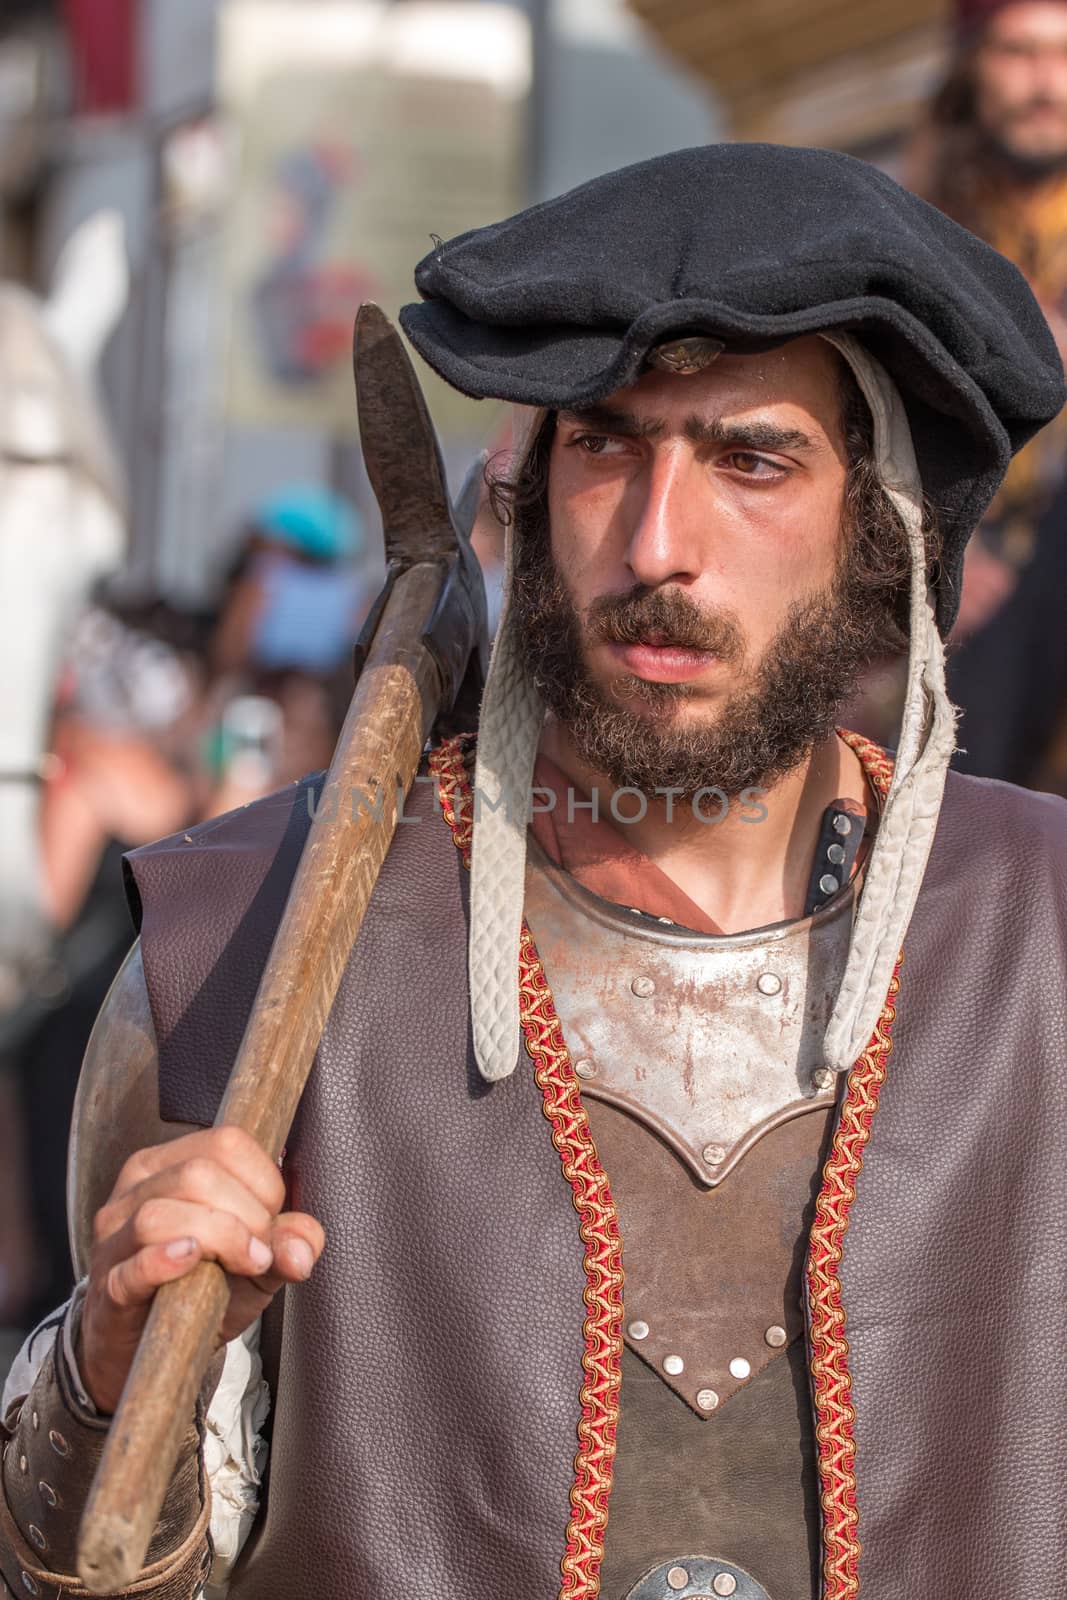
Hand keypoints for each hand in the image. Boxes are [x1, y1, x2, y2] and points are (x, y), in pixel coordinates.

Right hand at [79, 1126, 323, 1413]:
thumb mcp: (257, 1262)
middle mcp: (137, 1189)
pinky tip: (191, 1261)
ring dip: (220, 1238)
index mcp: (171, 1164)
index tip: (271, 1223)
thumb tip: (302, 1250)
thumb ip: (288, 1243)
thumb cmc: (201, 1289)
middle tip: (260, 1253)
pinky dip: (165, 1261)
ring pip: (161, 1214)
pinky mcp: (108, 1286)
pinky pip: (133, 1265)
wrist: (149, 1348)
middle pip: (197, 1174)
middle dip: (248, 1214)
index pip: (226, 1143)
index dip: (265, 1182)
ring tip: (244, 1264)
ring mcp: (115, 1238)